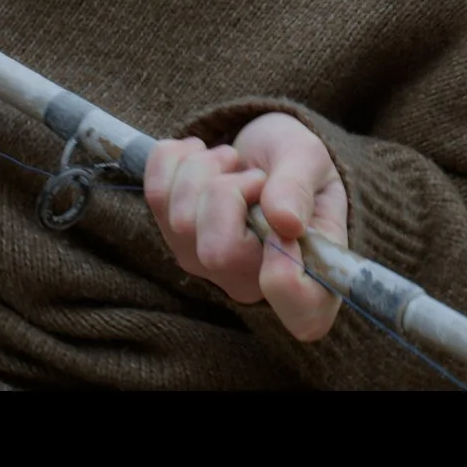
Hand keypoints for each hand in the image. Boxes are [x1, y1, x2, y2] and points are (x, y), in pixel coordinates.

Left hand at [143, 113, 348, 341]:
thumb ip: (299, 189)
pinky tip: (201, 155)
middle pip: (218, 253)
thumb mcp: (310, 161)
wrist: (262, 151)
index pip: (301, 315)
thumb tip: (285, 221)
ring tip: (232, 161)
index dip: (286, 279)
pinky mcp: (176, 240)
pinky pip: (156, 195)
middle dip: (229, 191)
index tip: (284, 227)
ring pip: (181, 220)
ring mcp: (209, 266)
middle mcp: (254, 283)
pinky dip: (175, 160)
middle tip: (254, 175)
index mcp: (309, 277)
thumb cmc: (294, 163)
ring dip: (204, 169)